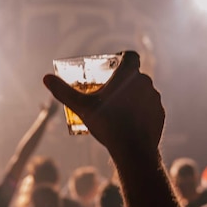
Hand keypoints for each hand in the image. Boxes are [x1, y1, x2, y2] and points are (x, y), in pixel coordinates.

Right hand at [43, 51, 164, 158]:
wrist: (134, 150)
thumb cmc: (108, 124)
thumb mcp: (82, 107)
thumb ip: (63, 91)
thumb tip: (46, 78)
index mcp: (129, 75)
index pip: (130, 56)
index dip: (122, 57)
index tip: (112, 66)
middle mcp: (146, 82)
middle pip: (135, 75)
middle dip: (123, 80)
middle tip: (109, 91)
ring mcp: (155, 99)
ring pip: (143, 91)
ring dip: (133, 95)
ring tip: (118, 107)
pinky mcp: (160, 114)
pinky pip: (150, 107)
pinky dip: (141, 110)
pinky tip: (130, 120)